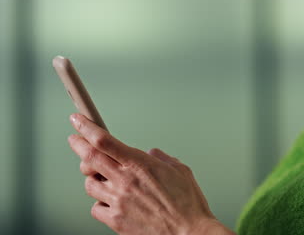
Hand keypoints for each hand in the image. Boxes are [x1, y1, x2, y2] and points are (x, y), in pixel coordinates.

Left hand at [67, 113, 233, 234]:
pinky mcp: (116, 221)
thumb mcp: (180, 170)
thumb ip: (162, 158)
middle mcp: (125, 181)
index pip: (104, 140)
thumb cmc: (188, 205)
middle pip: (88, 158)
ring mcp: (118, 201)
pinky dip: (100, 203)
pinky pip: (96, 208)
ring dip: (92, 178)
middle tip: (75, 140)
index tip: (78, 121)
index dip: (86, 127)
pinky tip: (110, 201)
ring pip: (89, 184)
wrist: (188, 233)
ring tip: (103, 178)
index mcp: (140, 164)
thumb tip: (152, 154)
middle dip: (78, 145)